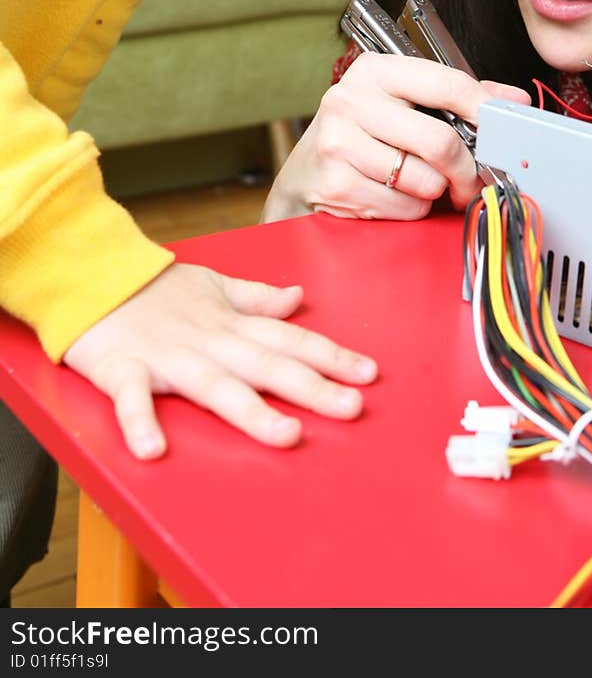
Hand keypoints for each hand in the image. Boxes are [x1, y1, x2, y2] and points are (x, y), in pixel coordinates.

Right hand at [63, 262, 377, 458]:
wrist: (90, 274)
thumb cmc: (154, 289)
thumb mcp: (213, 285)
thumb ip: (256, 299)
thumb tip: (298, 299)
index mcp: (231, 325)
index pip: (290, 341)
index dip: (332, 356)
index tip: (370, 374)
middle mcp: (208, 342)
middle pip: (267, 367)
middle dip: (312, 387)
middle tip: (353, 407)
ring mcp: (167, 358)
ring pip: (215, 386)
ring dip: (251, 411)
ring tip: (288, 435)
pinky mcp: (122, 370)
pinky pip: (131, 398)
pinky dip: (139, 422)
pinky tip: (154, 449)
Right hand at [261, 52, 529, 223]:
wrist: (304, 175)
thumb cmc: (363, 136)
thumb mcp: (403, 104)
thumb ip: (456, 99)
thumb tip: (513, 99)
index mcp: (375, 71)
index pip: (446, 83)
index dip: (484, 108)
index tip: (502, 126)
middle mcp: (351, 100)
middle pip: (440, 141)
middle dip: (465, 170)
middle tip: (470, 181)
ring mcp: (339, 143)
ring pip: (425, 180)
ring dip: (432, 191)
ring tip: (415, 183)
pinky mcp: (337, 184)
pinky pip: (404, 206)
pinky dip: (410, 209)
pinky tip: (390, 197)